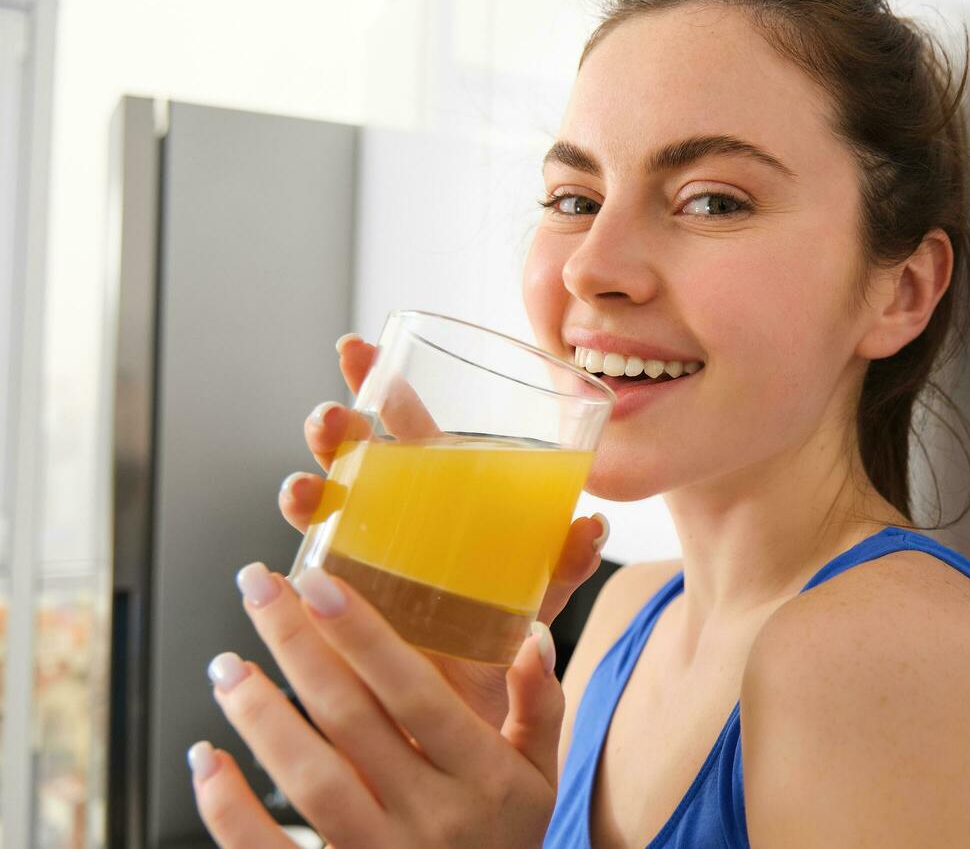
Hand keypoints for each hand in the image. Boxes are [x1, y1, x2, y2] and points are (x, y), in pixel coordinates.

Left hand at [190, 562, 561, 846]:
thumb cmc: (503, 840)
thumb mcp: (540, 777)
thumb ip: (539, 706)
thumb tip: (533, 635)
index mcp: (483, 777)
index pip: (416, 694)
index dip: (363, 635)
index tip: (319, 581)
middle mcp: (432, 817)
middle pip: (351, 720)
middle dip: (298, 646)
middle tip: (259, 590)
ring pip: (308, 779)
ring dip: (260, 715)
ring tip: (228, 665)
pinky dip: (229, 807)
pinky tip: (208, 758)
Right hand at [277, 333, 608, 729]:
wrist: (471, 711)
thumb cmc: (501, 632)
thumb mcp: (538, 593)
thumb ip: (564, 564)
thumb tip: (594, 526)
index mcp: (439, 494)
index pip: (407, 426)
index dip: (378, 385)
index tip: (353, 348)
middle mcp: (389, 518)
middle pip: (355, 458)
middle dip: (334, 433)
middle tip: (329, 421)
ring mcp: (357, 562)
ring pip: (324, 512)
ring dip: (308, 493)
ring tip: (303, 490)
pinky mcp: (337, 612)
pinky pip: (308, 585)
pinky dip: (294, 576)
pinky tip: (285, 573)